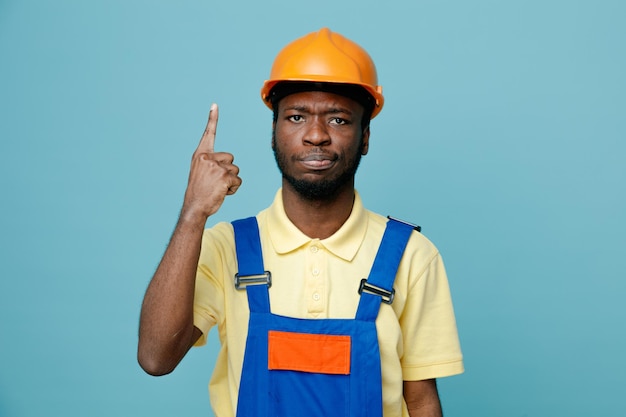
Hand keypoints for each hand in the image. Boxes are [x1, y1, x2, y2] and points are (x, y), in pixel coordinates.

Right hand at [181, 104, 241, 220]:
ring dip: (231, 181)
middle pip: (231, 158)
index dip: (212, 119)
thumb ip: (211, 164)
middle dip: (228, 171)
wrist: (194, 207)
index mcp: (200, 155)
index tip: (215, 105)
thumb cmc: (199, 192)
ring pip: (235, 170)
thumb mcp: (200, 173)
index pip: (208, 134)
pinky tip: (222, 193)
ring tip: (217, 188)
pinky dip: (233, 189)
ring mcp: (215, 167)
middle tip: (215, 182)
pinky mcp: (223, 177)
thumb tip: (228, 164)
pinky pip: (238, 181)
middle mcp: (206, 158)